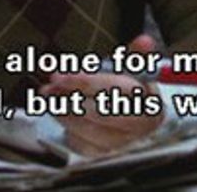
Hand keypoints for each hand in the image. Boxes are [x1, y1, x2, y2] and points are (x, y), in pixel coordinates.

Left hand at [39, 34, 162, 155]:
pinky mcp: (105, 155)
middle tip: (49, 86)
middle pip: (99, 113)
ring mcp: (121, 145)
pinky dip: (67, 129)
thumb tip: (145, 40)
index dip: (84, 82)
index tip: (60, 75)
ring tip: (48, 96)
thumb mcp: (134, 71)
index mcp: (148, 103)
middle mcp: (137, 128)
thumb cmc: (130, 91)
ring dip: (63, 113)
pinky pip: (82, 145)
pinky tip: (58, 113)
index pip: (112, 91)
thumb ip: (136, 55)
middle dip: (70, 98)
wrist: (138, 121)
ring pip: (88, 131)